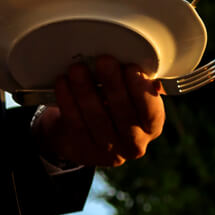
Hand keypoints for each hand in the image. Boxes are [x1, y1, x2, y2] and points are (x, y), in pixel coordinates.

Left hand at [33, 56, 165, 166]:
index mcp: (152, 127)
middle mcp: (134, 143)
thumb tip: (139, 63)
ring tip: (78, 69)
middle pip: (122, 112)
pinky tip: (63, 84)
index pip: (150, 110)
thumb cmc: (110, 107)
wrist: (79, 135)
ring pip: (96, 118)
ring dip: (85, 90)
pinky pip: (73, 122)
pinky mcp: (81, 150)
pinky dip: (67, 101)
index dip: (140, 89)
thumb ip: (136, 84)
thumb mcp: (129, 97)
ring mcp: (107, 152)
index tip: (130, 67)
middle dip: (112, 84)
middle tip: (103, 61)